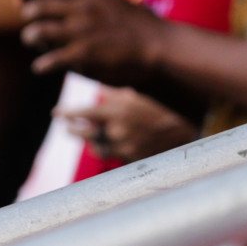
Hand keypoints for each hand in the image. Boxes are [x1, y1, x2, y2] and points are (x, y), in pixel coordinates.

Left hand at [15, 0, 166, 82]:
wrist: (161, 49)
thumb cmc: (136, 28)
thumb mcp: (112, 2)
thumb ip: (84, 0)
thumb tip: (52, 1)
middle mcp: (82, 8)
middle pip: (36, 7)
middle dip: (27, 15)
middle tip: (30, 24)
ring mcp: (81, 30)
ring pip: (36, 32)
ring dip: (30, 38)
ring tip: (34, 43)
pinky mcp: (83, 54)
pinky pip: (48, 59)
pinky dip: (41, 64)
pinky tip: (41, 68)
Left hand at [57, 87, 197, 163]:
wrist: (190, 130)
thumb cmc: (164, 107)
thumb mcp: (139, 94)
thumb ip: (115, 92)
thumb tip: (98, 86)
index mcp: (118, 111)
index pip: (82, 113)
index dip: (66, 113)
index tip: (56, 113)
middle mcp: (118, 131)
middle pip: (84, 134)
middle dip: (72, 130)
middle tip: (65, 126)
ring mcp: (126, 147)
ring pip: (96, 148)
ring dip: (88, 142)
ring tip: (82, 137)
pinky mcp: (134, 159)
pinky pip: (112, 157)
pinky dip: (105, 151)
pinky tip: (102, 146)